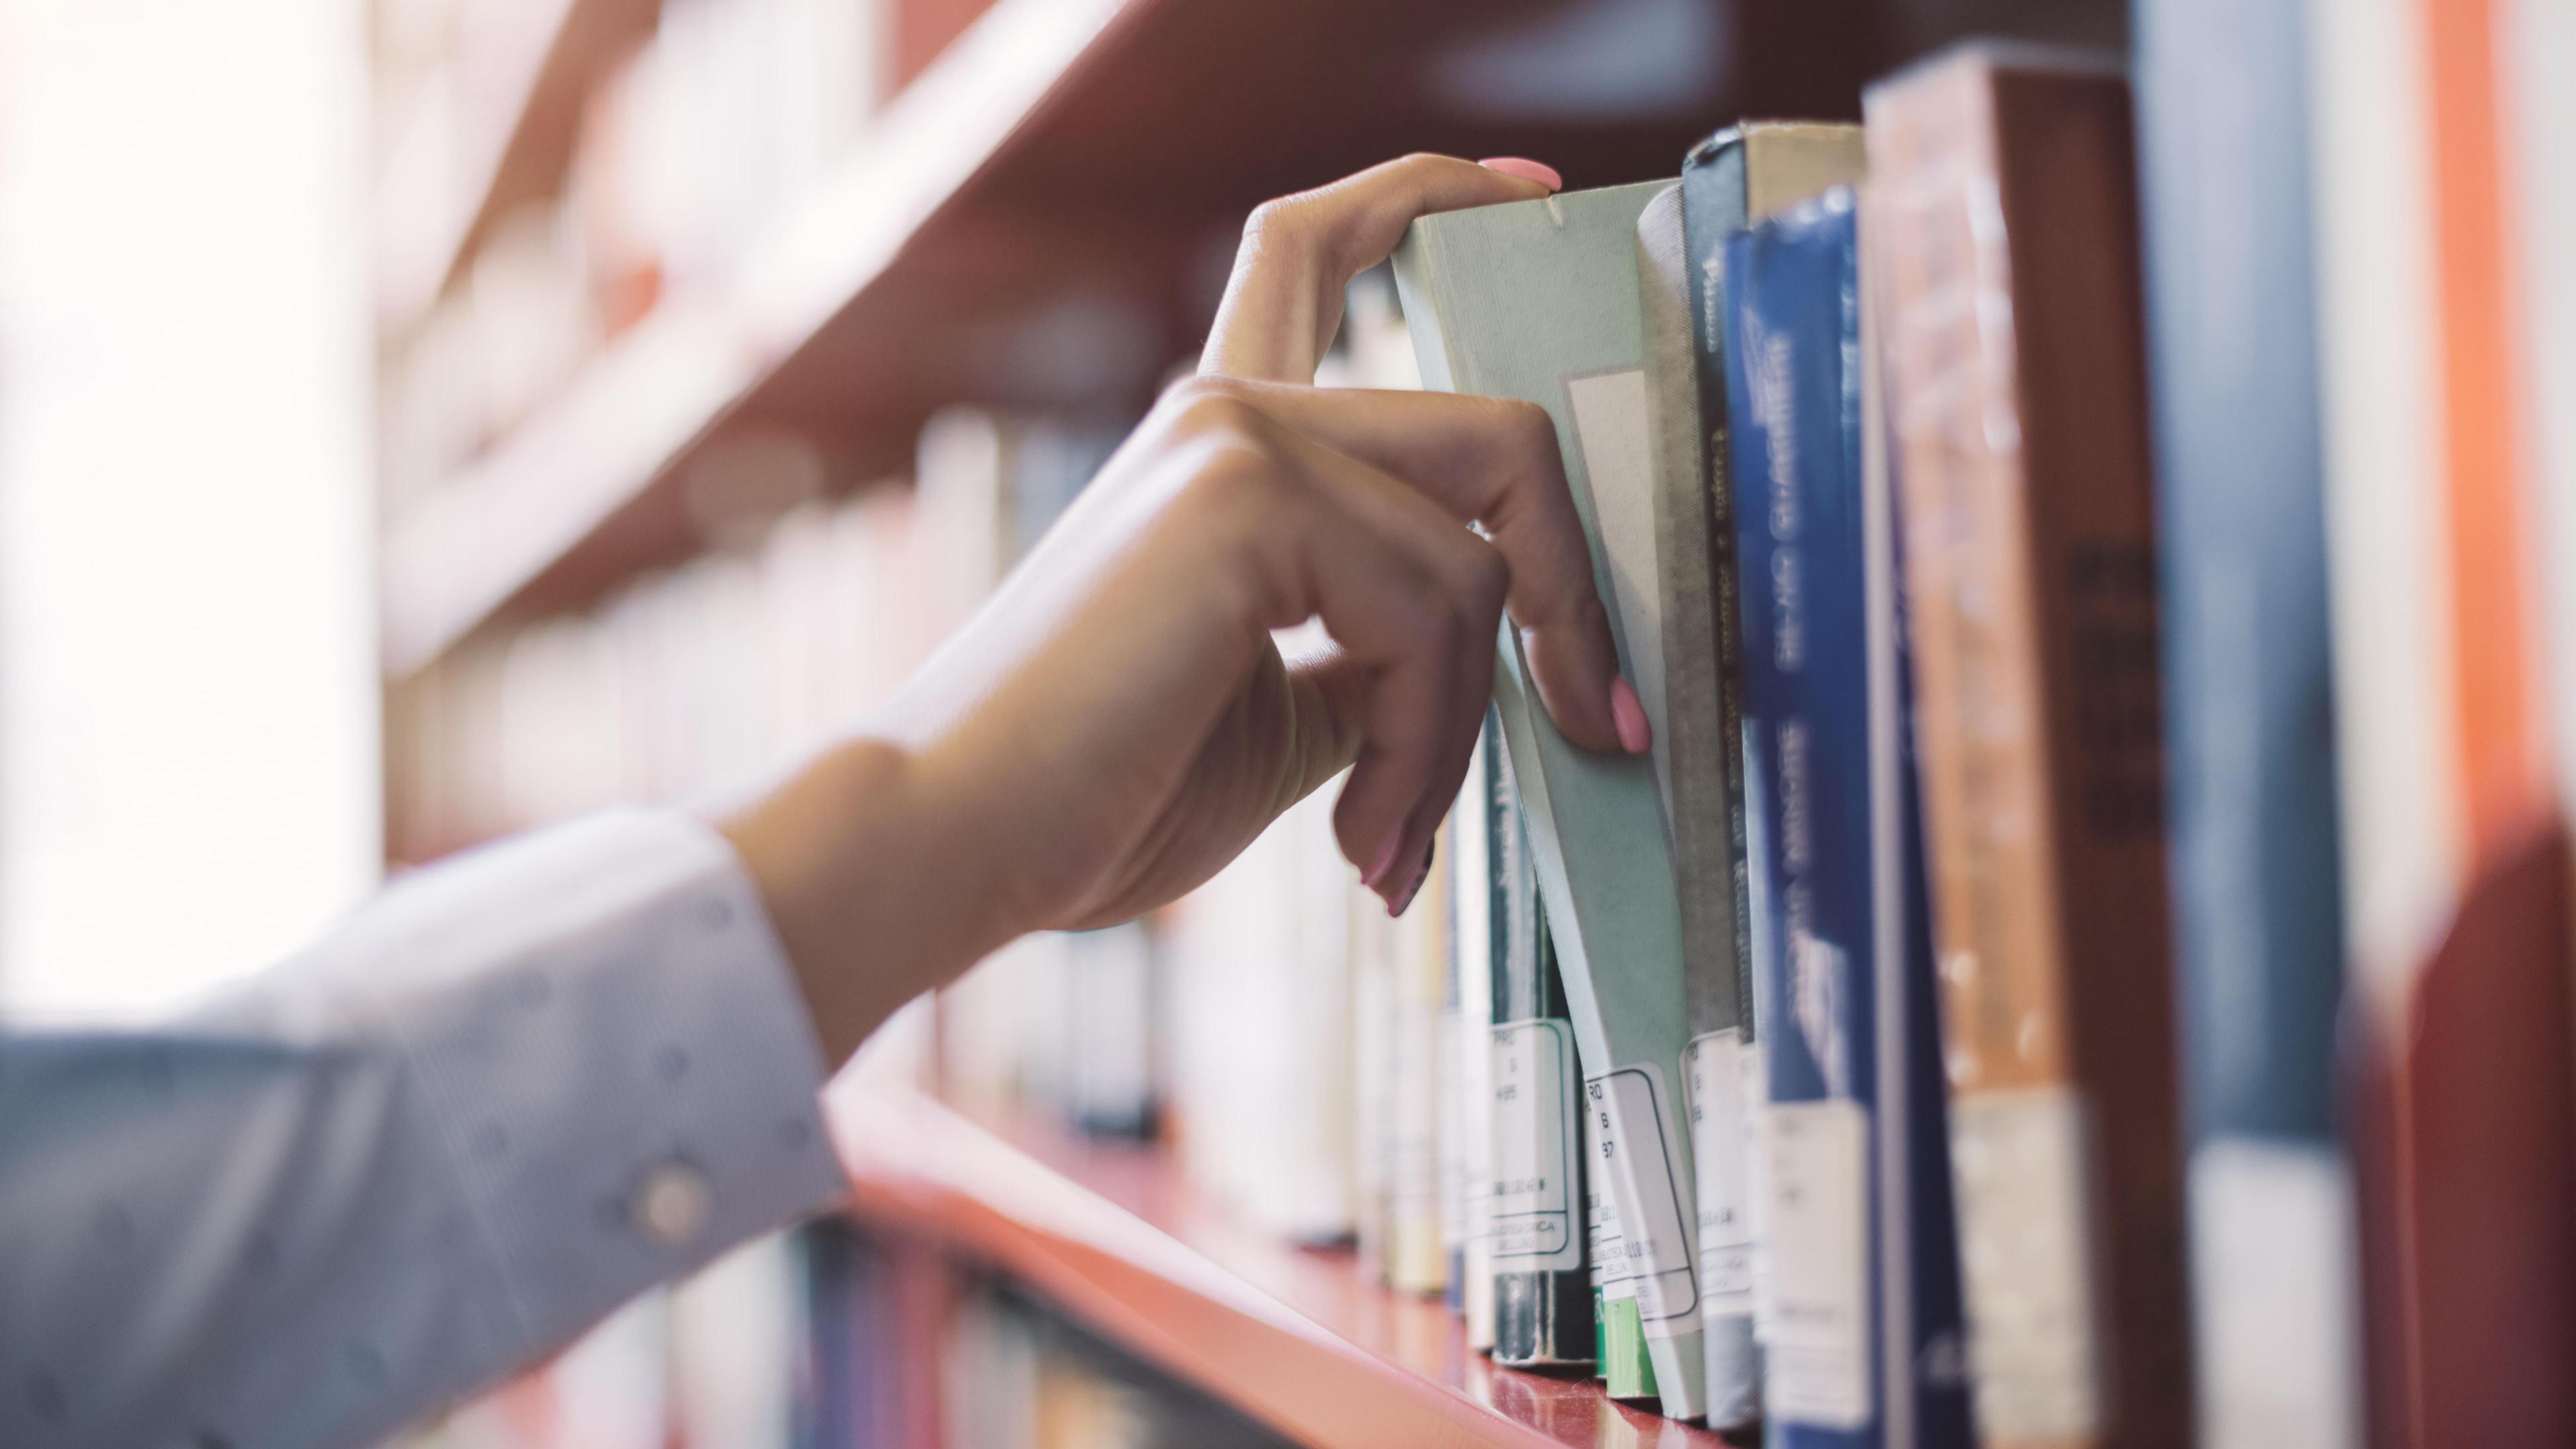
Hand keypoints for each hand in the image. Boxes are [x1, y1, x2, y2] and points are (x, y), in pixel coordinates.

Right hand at [718, 154, 1642, 1064]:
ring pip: (1479, 560)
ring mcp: (1237, 438)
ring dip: (1464, 730)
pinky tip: (1361, 836)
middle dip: (1572, 593)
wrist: (959, 842)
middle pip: (1495, 437)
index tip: (1529, 191)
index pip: (1321, 248)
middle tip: (1595, 722)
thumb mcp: (1286, 712)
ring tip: (1390, 836)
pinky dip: (1427, 748)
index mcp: (1221, 441)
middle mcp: (1230, 408)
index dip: (1435, 196)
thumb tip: (1504, 667)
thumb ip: (1380, 652)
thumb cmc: (1098, 797)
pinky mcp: (1244, 495)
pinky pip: (1435, 615)